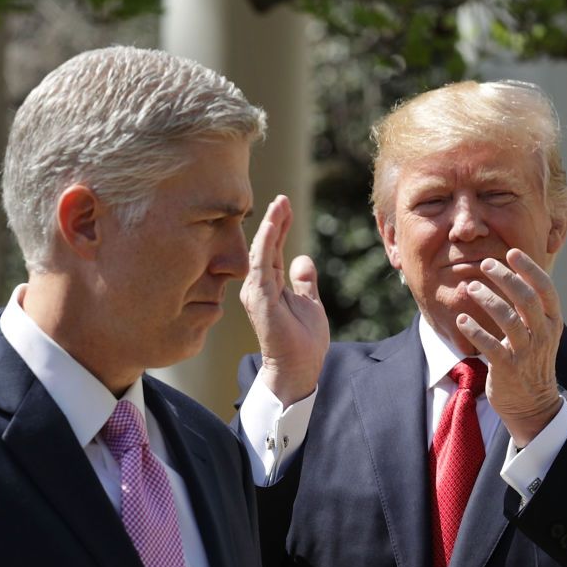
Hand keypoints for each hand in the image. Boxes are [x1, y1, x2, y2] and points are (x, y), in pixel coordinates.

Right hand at [240, 195, 329, 405]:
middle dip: (275, 220)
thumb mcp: (309, 303)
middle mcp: (258, 286)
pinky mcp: (260, 299)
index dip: (279, 226)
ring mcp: (256, 292)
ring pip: (261, 250)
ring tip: (279, 204)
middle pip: (265, 245)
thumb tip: (303, 259)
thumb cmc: (302, 341)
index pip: (272, 249)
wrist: (299, 369)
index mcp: (268, 285)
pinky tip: (273, 225)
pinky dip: (265, 243)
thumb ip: (304, 282)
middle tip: (282, 197)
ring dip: (270, 226)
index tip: (286, 205)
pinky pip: (261, 264)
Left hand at [456, 248, 563, 446]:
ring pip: (507, 319)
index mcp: (552, 322)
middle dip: (505, 277)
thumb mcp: (541, 333)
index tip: (512, 252)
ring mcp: (525, 352)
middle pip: (525, 298)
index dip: (529, 268)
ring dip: (487, 299)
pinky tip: (462, 319)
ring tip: (470, 287)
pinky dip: (474, 330)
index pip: (545, 289)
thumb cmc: (532, 361)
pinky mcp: (507, 368)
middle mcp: (542, 335)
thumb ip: (531, 308)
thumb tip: (514, 274)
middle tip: (485, 263)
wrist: (533, 405)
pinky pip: (489, 345)